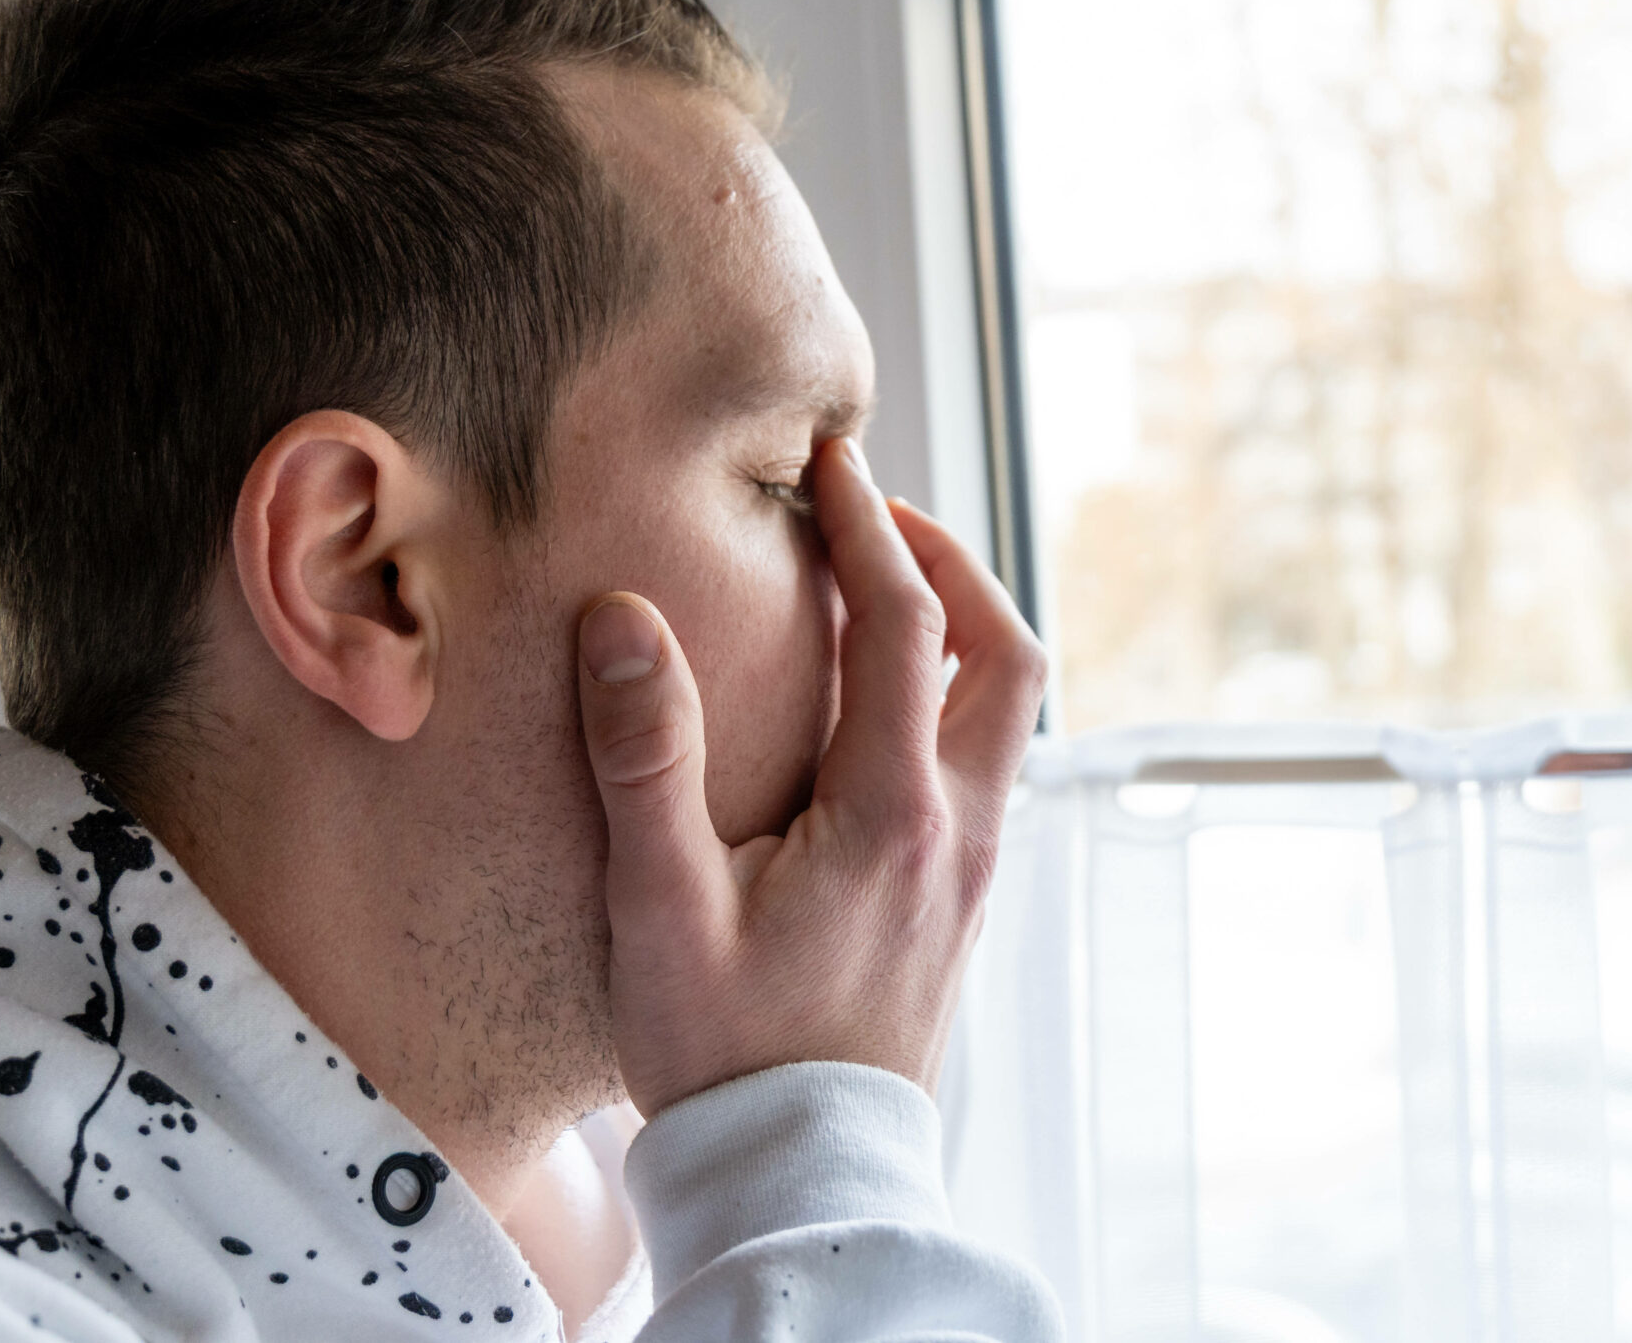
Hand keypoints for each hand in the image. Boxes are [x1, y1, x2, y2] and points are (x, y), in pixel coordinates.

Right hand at [574, 436, 1045, 1113]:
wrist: (798, 1170)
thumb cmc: (721, 1053)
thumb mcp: (659, 908)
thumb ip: (643, 758)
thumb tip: (623, 620)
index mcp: (894, 812)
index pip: (909, 623)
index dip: (872, 526)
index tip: (834, 462)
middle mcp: (959, 827)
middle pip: (1003, 648)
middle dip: (946, 558)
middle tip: (872, 511)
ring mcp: (971, 864)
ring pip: (1008, 706)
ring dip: (960, 626)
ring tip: (877, 589)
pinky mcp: (960, 896)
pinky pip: (987, 757)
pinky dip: (952, 692)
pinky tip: (873, 703)